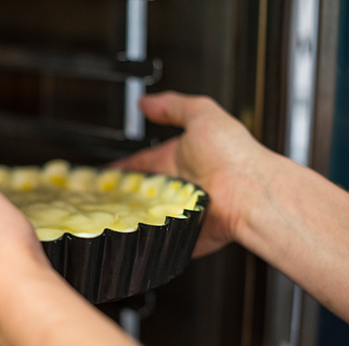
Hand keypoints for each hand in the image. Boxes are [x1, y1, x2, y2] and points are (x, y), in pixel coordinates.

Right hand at [112, 91, 267, 256]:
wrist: (250, 193)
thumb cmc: (233, 155)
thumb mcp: (202, 115)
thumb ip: (173, 106)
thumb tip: (146, 102)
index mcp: (179, 159)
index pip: (141, 163)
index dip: (121, 167)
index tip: (103, 173)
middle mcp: (180, 186)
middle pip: (140, 192)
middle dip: (119, 195)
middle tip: (98, 196)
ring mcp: (182, 211)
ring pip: (146, 216)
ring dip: (130, 217)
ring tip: (109, 216)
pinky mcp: (187, 235)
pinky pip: (162, 240)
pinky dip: (148, 240)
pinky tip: (133, 238)